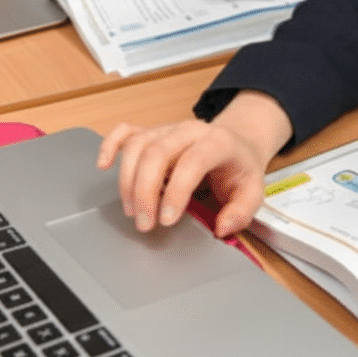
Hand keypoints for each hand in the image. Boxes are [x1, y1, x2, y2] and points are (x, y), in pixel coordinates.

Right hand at [96, 91, 292, 236]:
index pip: (191, 162)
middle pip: (156, 152)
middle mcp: (189, 130)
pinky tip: (104, 165)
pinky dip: (110, 145)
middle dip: (145, 191)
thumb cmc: (239, 168)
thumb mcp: (253, 192)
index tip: (167, 219)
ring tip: (132, 210)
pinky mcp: (152, 133)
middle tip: (144, 222)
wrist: (236, 144)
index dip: (176, 192)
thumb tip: (222, 227)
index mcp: (217, 142)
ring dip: (128, 180)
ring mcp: (167, 129)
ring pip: (137, 145)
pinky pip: (125, 131)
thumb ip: (241, 212)